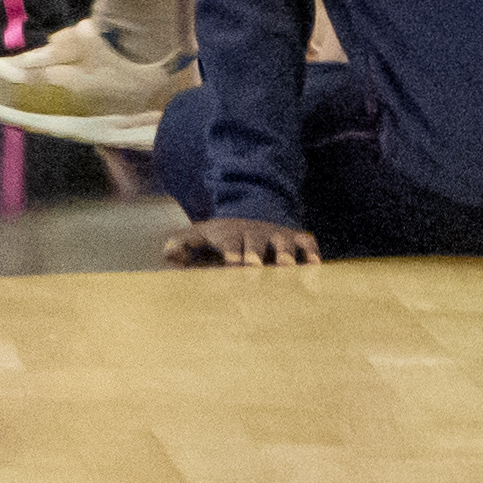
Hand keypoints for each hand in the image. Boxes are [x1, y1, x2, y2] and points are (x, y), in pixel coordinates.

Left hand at [169, 213, 319, 268]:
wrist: (252, 215)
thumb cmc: (222, 236)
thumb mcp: (200, 234)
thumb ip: (182, 243)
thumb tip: (167, 253)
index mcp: (231, 234)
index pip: (230, 242)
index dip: (231, 252)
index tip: (232, 264)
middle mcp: (255, 232)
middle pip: (257, 241)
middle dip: (257, 253)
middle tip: (256, 267)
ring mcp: (276, 235)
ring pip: (284, 241)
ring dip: (286, 253)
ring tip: (287, 268)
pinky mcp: (295, 239)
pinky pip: (307, 242)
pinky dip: (312, 252)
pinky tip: (316, 267)